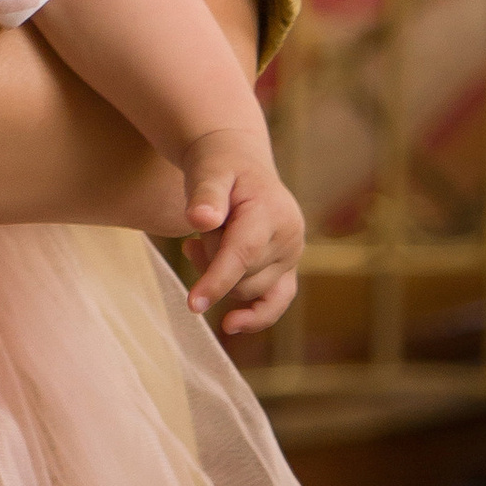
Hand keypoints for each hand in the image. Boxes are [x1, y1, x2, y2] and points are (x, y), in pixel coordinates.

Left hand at [178, 127, 305, 335]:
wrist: (238, 162)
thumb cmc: (219, 167)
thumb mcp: (207, 170)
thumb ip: (206, 195)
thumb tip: (201, 219)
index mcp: (271, 212)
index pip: (243, 254)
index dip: (217, 279)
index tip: (193, 304)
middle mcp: (289, 237)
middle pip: (241, 276)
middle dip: (210, 260)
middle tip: (200, 223)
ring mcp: (292, 256)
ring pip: (248, 291)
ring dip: (219, 274)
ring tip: (205, 238)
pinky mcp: (287, 269)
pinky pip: (275, 303)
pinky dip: (255, 317)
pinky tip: (230, 323)